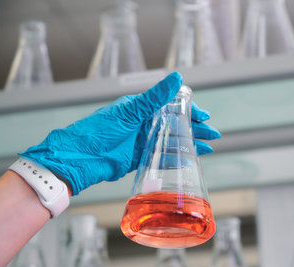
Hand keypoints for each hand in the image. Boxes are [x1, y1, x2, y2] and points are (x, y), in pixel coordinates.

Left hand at [20, 72, 220, 194]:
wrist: (80, 156)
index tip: (204, 116)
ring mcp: (142, 142)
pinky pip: (161, 158)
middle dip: (195, 130)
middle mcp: (143, 124)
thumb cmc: (99, 129)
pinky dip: (175, 159)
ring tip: (206, 149)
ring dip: (189, 145)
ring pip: (171, 142)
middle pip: (175, 126)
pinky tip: (188, 160)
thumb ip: (155, 97)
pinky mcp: (138, 158)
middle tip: (212, 135)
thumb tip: (177, 78)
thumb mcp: (130, 111)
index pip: (172, 108)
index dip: (189, 112)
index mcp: (141, 109)